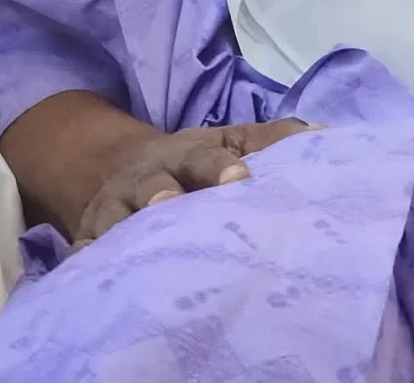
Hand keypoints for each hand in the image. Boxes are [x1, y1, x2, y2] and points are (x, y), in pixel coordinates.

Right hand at [71, 118, 314, 247]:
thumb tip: (327, 137)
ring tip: (136, 244)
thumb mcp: (233, 141)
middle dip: (164, 195)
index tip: (240, 179)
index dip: (221, 166)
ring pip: (117, 220)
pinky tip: (91, 276)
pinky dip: (86, 264)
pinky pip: (86, 255)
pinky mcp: (92, 238)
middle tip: (172, 205)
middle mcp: (150, 178)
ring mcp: (116, 209)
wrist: (128, 167)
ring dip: (124, 230)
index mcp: (189, 153)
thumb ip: (275, 140)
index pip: (205, 155)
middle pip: (156, 185)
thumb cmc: (196, 161)